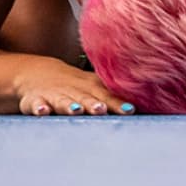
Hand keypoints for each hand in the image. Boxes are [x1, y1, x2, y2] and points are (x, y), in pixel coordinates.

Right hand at [15, 61, 135, 116]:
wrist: (37, 74)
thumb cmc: (74, 86)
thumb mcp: (94, 87)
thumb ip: (116, 97)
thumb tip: (150, 103)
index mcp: (90, 89)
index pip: (107, 97)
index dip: (118, 104)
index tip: (130, 110)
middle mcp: (74, 92)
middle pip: (85, 99)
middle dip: (94, 105)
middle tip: (102, 110)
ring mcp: (54, 96)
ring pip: (63, 101)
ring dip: (70, 106)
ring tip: (76, 111)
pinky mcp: (35, 101)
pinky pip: (36, 105)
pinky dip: (39, 108)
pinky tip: (42, 111)